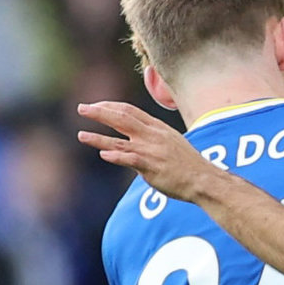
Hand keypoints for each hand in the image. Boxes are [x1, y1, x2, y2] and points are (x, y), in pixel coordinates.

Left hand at [77, 102, 220, 202]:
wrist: (203, 179)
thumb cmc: (188, 164)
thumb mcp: (172, 141)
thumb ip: (154, 137)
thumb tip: (139, 138)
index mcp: (157, 127)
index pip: (129, 110)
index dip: (110, 106)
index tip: (96, 106)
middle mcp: (152, 135)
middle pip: (121, 118)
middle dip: (99, 112)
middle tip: (82, 108)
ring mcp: (150, 150)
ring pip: (119, 140)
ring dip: (98, 137)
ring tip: (81, 135)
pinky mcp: (150, 167)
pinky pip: (128, 159)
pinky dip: (114, 155)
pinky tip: (102, 154)